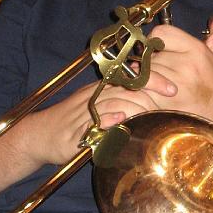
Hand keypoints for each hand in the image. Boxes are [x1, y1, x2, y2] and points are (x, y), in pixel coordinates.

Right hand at [24, 74, 176, 165]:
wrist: (38, 135)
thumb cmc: (73, 123)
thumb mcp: (98, 109)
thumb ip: (121, 103)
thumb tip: (150, 103)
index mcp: (101, 90)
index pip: (129, 77)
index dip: (153, 78)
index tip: (173, 86)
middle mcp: (94, 96)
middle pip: (125, 85)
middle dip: (150, 88)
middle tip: (172, 95)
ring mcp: (84, 112)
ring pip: (112, 100)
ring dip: (134, 103)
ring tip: (153, 108)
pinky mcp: (75, 132)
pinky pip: (92, 122)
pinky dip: (108, 119)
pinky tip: (121, 119)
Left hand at [142, 9, 212, 123]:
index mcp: (196, 51)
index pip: (161, 33)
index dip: (157, 41)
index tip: (160, 52)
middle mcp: (184, 66)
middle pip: (149, 55)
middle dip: (150, 64)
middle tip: (157, 73)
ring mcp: (172, 86)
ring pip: (141, 73)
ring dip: (142, 80)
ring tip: (154, 86)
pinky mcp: (160, 104)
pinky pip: (138, 92)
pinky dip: (137, 94)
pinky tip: (147, 96)